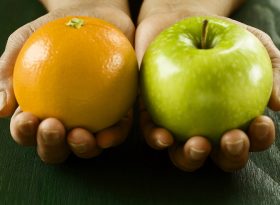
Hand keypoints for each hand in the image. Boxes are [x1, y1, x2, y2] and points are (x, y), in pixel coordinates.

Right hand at [0, 0, 134, 162]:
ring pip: (86, 146)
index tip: (27, 118)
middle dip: (51, 145)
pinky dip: (113, 136)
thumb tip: (0, 108)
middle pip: (56, 147)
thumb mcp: (25, 40)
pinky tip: (107, 134)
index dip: (24, 132)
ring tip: (79, 135)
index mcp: (41, 109)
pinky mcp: (119, 113)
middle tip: (53, 126)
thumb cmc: (56, 29)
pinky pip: (117, 130)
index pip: (28, 129)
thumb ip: (8, 69)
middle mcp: (67, 120)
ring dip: (82, 149)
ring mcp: (94, 119)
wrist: (95, 15)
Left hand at [136, 1, 279, 171]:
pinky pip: (152, 134)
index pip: (251, 138)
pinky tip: (163, 136)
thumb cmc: (216, 35)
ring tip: (198, 144)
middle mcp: (206, 128)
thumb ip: (273, 69)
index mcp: (232, 117)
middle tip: (232, 138)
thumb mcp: (251, 44)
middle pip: (220, 156)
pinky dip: (157, 139)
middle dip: (230, 155)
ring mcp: (178, 126)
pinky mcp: (151, 116)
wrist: (176, 21)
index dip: (259, 139)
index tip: (259, 121)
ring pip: (184, 155)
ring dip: (192, 157)